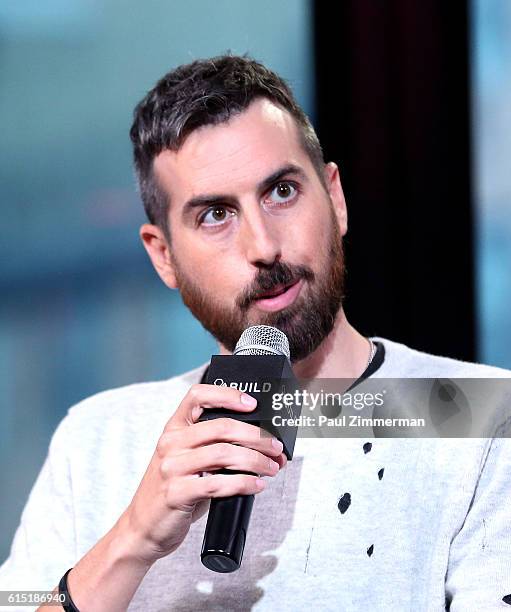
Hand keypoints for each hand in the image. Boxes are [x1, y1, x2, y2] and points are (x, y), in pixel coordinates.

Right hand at [121, 383, 286, 564]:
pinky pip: (219, 483)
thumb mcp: (187, 460)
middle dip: (256, 437)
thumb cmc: (174, 490)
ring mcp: (172, 467)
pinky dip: (244, 483)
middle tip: (275, 447)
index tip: (251, 403)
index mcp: (174, 428)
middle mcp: (171, 443)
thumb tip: (259, 442)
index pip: (197, 396)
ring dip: (256, 460)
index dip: (226, 394)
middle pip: (222, 427)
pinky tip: (257, 485)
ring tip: (271, 467)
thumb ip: (213, 446)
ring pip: (224, 454)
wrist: (143, 527)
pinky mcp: (177, 493)